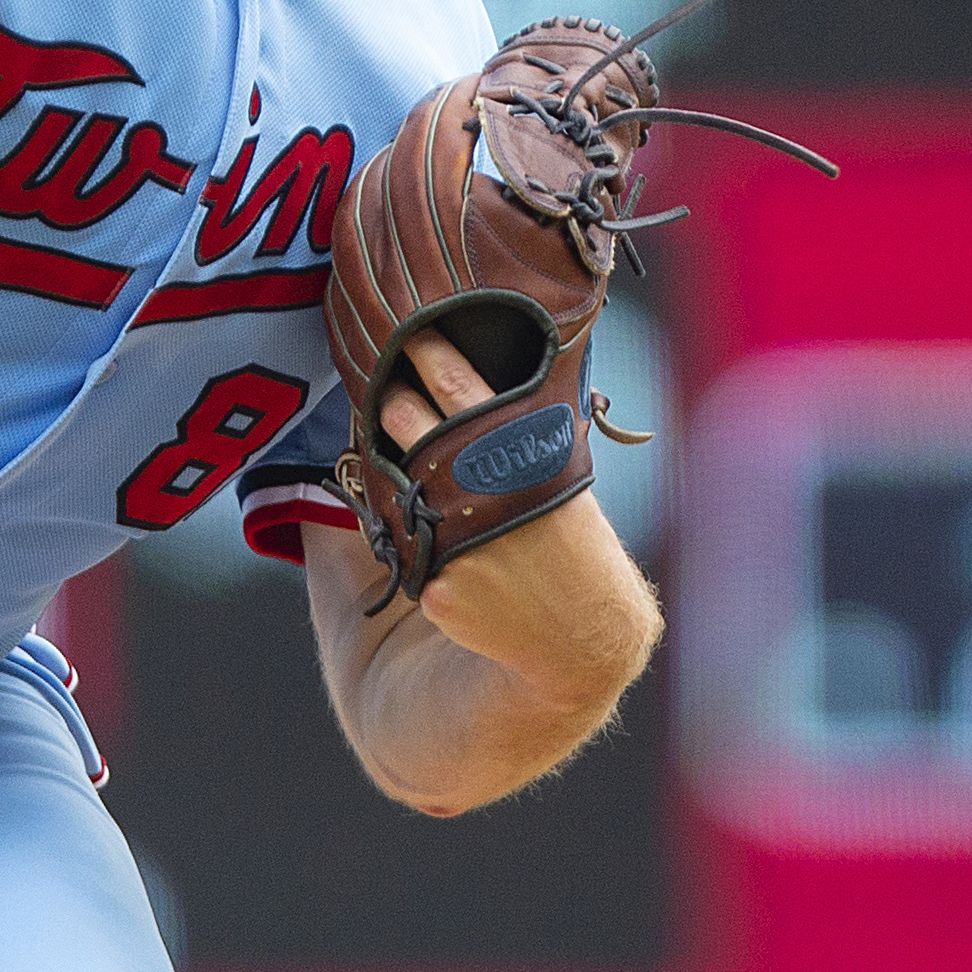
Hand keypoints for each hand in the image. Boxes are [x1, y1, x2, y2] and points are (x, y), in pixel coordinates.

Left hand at [373, 325, 659, 679]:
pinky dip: (420, 552)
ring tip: (422, 481)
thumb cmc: (573, 550)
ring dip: (398, 478)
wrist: (584, 638)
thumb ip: (514, 441)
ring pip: (397, 488)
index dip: (425, 352)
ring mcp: (457, 541)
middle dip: (390, 405)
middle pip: (407, 424)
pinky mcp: (436, 588)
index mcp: (521, 454)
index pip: (457, 385)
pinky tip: (456, 562)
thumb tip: (464, 394)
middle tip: (386, 395)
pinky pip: (407, 553)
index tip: (405, 333)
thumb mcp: (560, 482)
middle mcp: (484, 489)